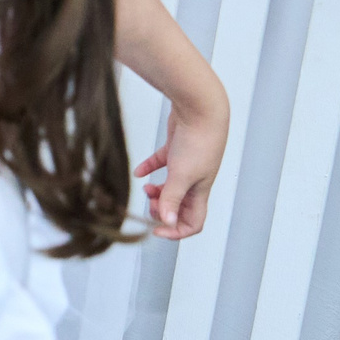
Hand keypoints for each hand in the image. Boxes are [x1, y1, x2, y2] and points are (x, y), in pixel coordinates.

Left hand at [136, 87, 227, 239]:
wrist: (200, 109)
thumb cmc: (198, 142)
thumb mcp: (182, 175)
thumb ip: (172, 198)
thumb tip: (166, 221)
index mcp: (200, 191)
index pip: (194, 222)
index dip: (177, 231)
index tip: (156, 229)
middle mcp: (195, 179)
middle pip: (180, 206)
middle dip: (163, 210)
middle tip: (149, 203)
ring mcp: (187, 163)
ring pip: (171, 186)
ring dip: (157, 192)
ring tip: (146, 188)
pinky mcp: (176, 148)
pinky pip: (162, 163)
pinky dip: (149, 169)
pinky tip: (138, 171)